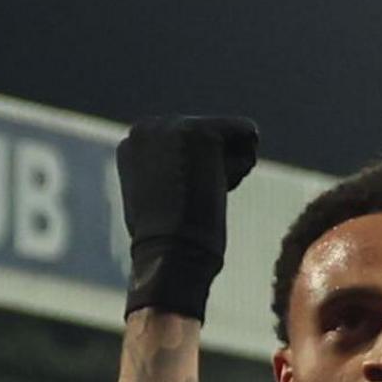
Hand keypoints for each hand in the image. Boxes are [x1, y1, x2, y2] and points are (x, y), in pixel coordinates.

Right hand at [116, 116, 260, 318]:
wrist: (167, 255)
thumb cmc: (161, 245)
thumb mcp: (152, 200)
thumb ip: (164, 175)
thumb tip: (181, 175)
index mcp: (133, 142)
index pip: (190, 145)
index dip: (193, 179)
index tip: (174, 203)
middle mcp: (148, 126)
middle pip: (211, 138)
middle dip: (211, 172)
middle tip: (188, 203)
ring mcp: (173, 126)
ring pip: (231, 138)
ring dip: (227, 171)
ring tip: (198, 197)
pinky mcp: (201, 131)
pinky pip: (248, 133)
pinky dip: (242, 166)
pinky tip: (215, 187)